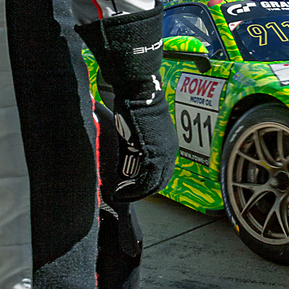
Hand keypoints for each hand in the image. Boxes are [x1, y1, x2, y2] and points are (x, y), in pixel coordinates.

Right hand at [77, 5, 178, 201]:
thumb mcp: (137, 131)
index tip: (128, 189)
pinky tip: (119, 191)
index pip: (160, 174)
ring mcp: (165, 154)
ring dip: (134, 193)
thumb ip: (134, 148)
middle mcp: (170, 153)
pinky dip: (132, 190)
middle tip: (122, 195)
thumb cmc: (135, 106)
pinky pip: (145, 182)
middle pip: (158, 183)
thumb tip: (123, 162)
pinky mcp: (155, 155)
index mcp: (168, 147)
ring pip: (152, 185)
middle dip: (140, 192)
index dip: (144, 184)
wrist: (139, 93)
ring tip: (118, 194)